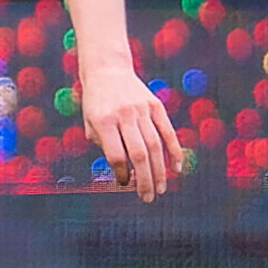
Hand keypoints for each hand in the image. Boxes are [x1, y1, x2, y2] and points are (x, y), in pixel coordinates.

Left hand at [81, 67, 185, 201]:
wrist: (107, 69)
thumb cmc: (96, 103)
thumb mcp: (90, 123)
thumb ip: (104, 146)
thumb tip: (124, 172)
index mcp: (104, 121)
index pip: (117, 154)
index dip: (122, 173)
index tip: (125, 184)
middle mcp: (124, 115)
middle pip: (139, 153)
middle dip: (144, 180)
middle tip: (148, 198)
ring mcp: (142, 109)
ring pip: (155, 145)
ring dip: (159, 171)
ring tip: (160, 189)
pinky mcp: (155, 105)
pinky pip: (167, 131)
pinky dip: (174, 150)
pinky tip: (176, 168)